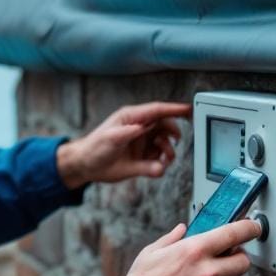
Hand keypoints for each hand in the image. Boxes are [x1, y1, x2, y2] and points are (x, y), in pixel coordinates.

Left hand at [55, 102, 190, 189]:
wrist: (86, 166)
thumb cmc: (94, 148)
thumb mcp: (109, 139)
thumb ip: (127, 134)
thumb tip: (143, 129)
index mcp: (132, 118)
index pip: (157, 110)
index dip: (174, 109)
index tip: (189, 110)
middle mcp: (140, 128)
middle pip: (165, 126)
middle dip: (173, 133)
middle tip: (175, 141)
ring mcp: (142, 143)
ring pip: (165, 143)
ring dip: (168, 150)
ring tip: (163, 157)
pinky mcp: (143, 157)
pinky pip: (159, 160)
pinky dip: (161, 163)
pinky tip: (157, 166)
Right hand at [113, 218, 261, 275]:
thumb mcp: (152, 252)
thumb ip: (173, 238)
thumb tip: (183, 229)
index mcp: (194, 250)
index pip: (234, 233)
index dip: (249, 228)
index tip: (253, 227)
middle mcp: (207, 272)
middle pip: (243, 262)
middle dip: (236, 260)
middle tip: (225, 261)